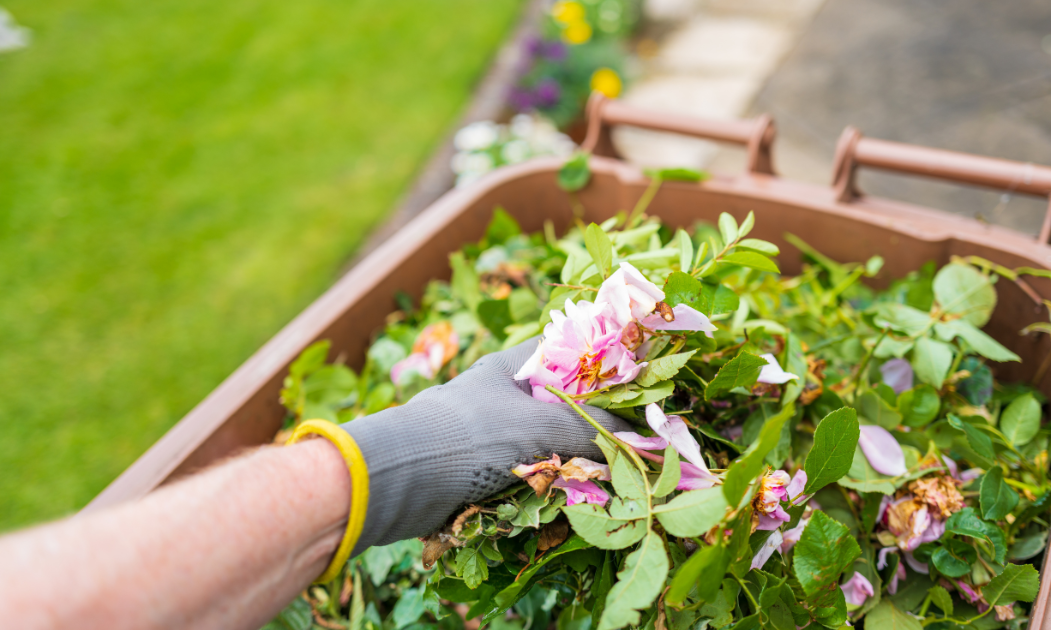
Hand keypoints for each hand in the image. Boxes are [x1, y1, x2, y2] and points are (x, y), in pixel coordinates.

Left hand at [339, 339, 630, 552]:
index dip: (604, 363)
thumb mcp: (539, 426)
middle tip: (637, 437)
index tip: (641, 381)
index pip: (568, 351)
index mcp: (513, 367)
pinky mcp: (484, 470)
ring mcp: (493, 433)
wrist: (399, 479)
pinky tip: (579, 493)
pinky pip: (531, 472)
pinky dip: (553, 483)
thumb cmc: (469, 434)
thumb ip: (593, 431)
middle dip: (598, 421)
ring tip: (618, 469)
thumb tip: (643, 441)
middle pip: (564, 402)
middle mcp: (504, 395)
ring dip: (577, 457)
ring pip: (550, 441)